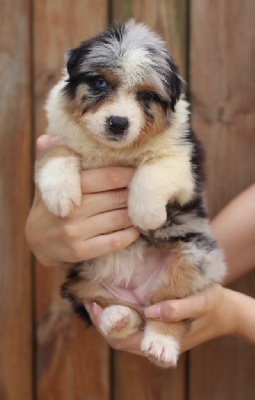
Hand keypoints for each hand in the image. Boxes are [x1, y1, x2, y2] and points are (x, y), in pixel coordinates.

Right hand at [25, 135, 139, 266]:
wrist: (36, 241)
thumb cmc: (49, 204)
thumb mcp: (46, 179)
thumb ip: (51, 158)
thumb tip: (53, 135)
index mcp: (67, 189)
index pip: (106, 177)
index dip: (127, 174)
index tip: (139, 172)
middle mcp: (71, 211)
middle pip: (117, 198)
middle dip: (134, 193)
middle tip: (146, 190)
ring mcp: (75, 234)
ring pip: (119, 219)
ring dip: (134, 213)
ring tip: (142, 207)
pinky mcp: (80, 252)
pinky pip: (115, 242)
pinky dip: (130, 234)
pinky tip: (135, 228)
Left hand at [85, 284, 237, 354]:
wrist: (223, 310)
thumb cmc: (212, 305)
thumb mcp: (201, 303)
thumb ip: (179, 309)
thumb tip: (152, 311)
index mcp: (159, 341)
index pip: (122, 341)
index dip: (104, 326)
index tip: (93, 305)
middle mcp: (150, 338)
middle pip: (116, 336)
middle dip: (100, 320)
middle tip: (87, 299)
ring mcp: (150, 330)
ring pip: (120, 328)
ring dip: (106, 315)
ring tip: (92, 296)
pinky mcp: (152, 320)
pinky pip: (129, 319)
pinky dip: (116, 310)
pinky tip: (109, 295)